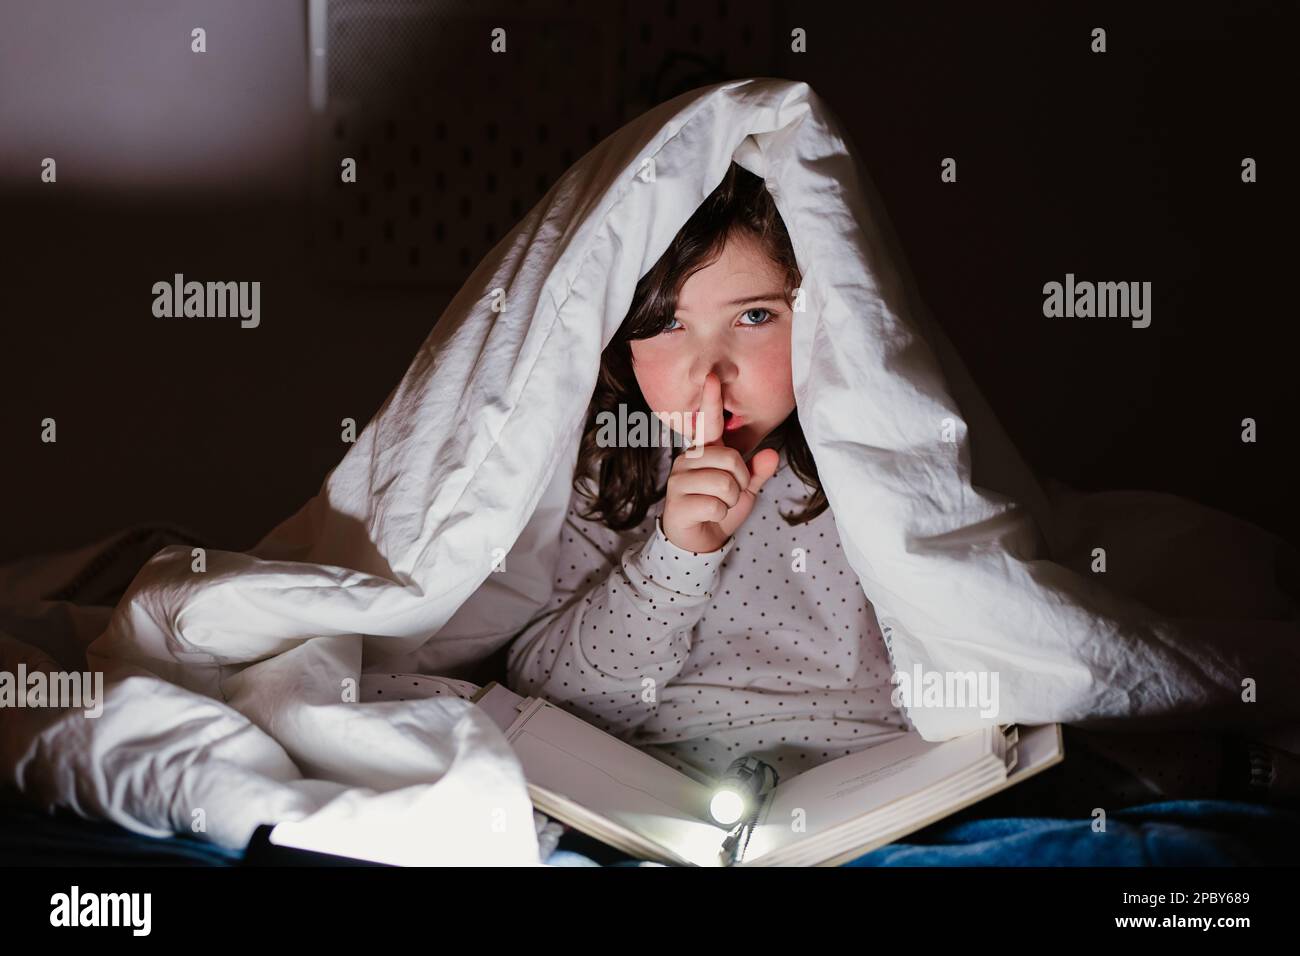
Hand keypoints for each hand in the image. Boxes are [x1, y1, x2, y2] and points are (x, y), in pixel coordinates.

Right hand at [659, 372, 779, 553]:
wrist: (698, 541)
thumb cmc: (718, 508)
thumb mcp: (744, 490)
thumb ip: (757, 472)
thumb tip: (771, 455)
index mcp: (704, 452)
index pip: (708, 422)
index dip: (711, 400)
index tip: (712, 377)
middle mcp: (687, 459)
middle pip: (730, 458)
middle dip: (741, 482)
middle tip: (731, 494)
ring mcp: (679, 480)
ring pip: (724, 483)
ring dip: (731, 500)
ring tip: (719, 505)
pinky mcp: (676, 502)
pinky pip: (716, 504)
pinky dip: (720, 514)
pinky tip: (708, 516)